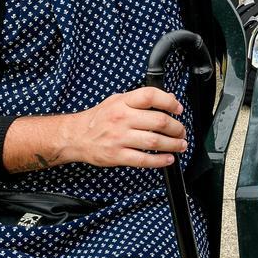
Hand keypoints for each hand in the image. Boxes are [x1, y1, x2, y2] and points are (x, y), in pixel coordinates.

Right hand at [64, 88, 187, 168]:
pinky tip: (168, 159)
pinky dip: (160, 161)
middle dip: (177, 128)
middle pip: (159, 121)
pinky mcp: (117, 155)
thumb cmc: (99, 118)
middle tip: (182, 132)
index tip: (178, 109)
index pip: (150, 96)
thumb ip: (142, 99)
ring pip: (154, 142)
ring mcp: (119, 138)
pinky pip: (143, 160)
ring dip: (173, 145)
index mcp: (122, 103)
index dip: (169, 102)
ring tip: (180, 145)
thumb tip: (170, 98)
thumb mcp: (117, 100)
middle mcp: (122, 119)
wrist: (76, 137)